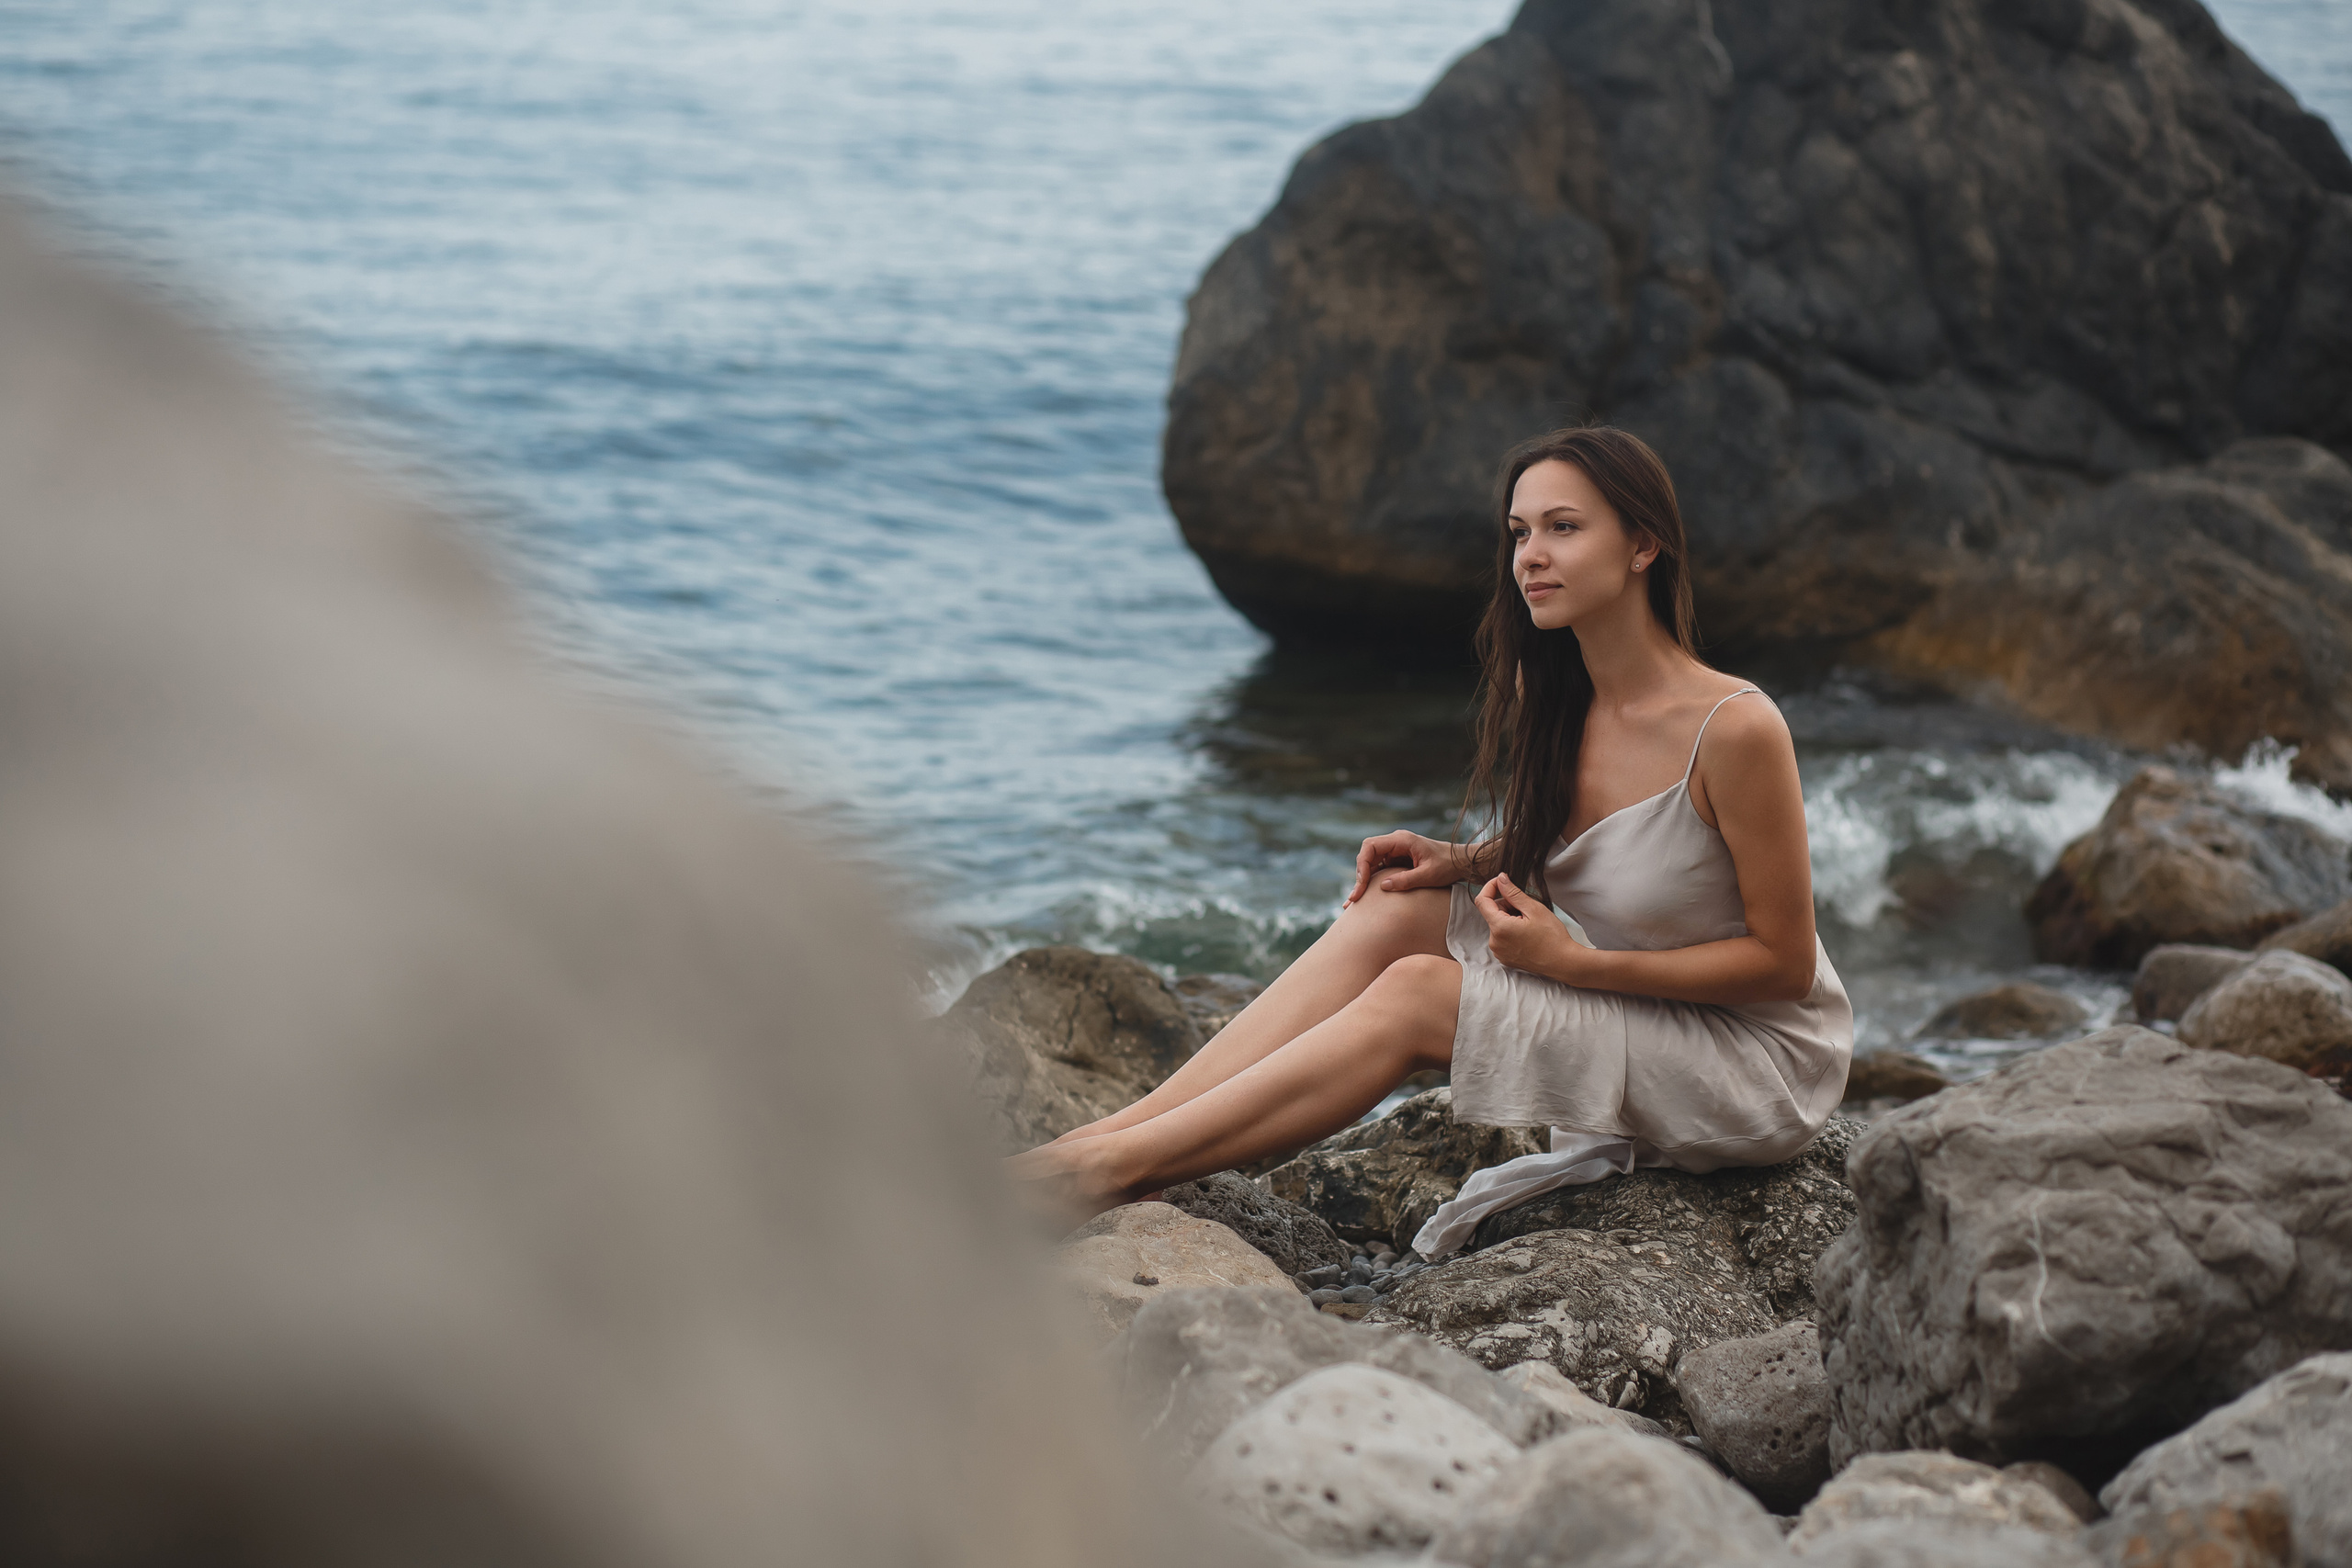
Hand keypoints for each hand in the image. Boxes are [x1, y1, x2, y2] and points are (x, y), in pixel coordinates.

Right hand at [1344, 830, 1458, 907]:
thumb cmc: (1448, 866)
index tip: (1362, 884)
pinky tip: (1367, 897)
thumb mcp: (1429, 875)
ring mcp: (1395, 851)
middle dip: (1359, 875)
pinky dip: (1372, 882)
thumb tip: (1382, 886)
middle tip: (1355, 898)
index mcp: (1401, 840)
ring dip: (1363, 880)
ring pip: (1371, 863)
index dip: (1362, 865)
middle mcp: (1395, 842)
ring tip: (1356, 901)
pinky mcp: (1397, 860)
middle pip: (1367, 855)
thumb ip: (1406, 880)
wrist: (1461, 863)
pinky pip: (1379, 869)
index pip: (1370, 846)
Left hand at [1473, 874, 1585, 978]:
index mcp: (1499, 928)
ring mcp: (1498, 951)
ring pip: (1497, 924)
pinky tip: (1527, 934)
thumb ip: (1513, 892)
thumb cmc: (1552, 937)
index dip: (1491, 887)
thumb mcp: (1533, 908)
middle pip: (1492, 912)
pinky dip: (1511, 930)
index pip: (1482, 901)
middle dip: (1507, 905)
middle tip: (1527, 910)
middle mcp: (1494, 942)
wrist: (1562, 962)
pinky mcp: (1504, 957)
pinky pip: (1501, 937)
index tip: (1502, 882)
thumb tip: (1501, 879)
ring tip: (1529, 924)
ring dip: (1509, 918)